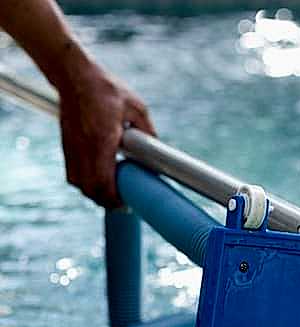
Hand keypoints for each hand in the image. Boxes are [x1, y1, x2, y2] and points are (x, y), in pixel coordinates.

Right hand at [56, 61, 155, 208]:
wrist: (75, 74)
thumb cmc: (108, 89)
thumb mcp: (137, 107)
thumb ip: (148, 131)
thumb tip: (158, 151)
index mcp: (101, 139)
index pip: (102, 180)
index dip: (113, 198)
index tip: (127, 203)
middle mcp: (83, 146)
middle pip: (88, 188)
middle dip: (105, 201)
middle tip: (123, 203)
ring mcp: (72, 146)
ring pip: (77, 182)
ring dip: (94, 193)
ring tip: (112, 194)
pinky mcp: (66, 144)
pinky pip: (72, 173)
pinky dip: (84, 182)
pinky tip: (98, 180)